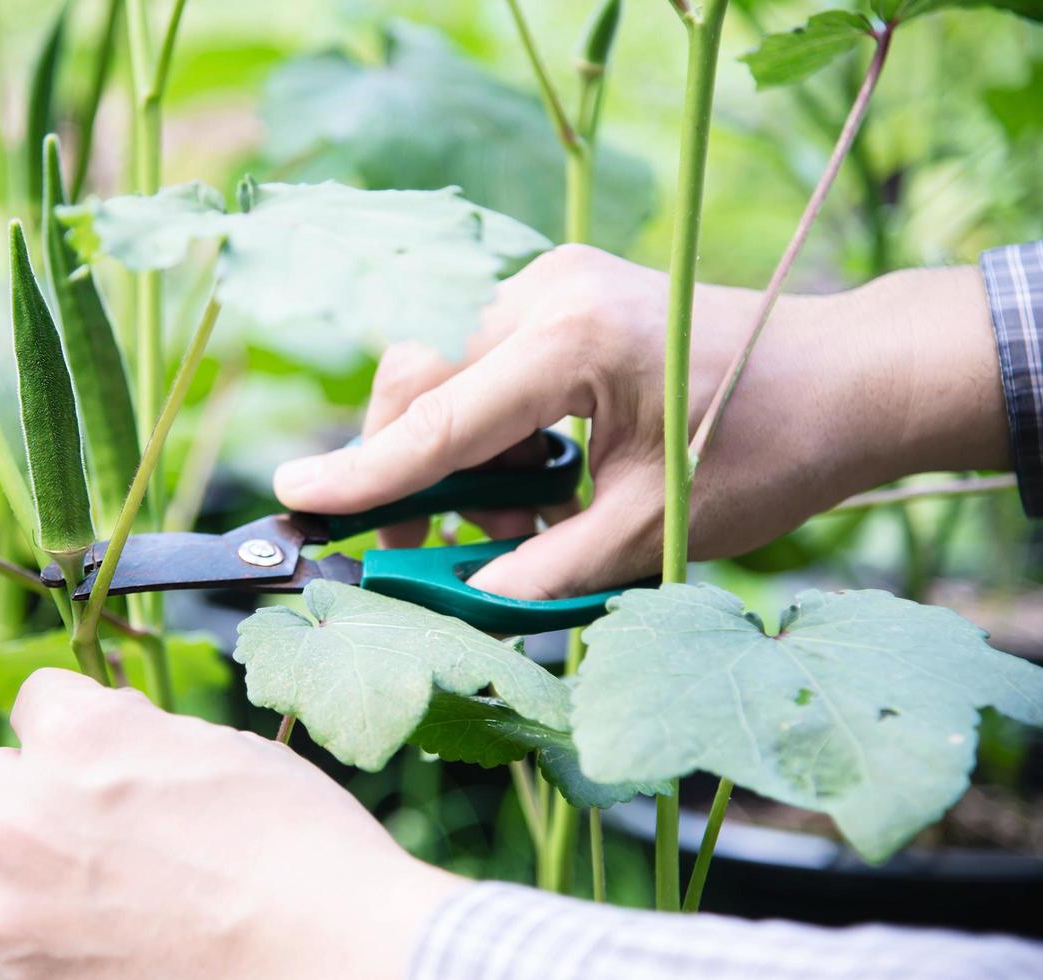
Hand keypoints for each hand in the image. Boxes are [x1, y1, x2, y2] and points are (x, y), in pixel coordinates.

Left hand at [0, 669, 460, 978]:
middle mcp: (27, 812)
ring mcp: (16, 906)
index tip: (105, 752)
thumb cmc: (300, 846)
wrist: (333, 956)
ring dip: (23, 877)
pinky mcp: (24, 979)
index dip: (79, 724)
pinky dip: (44, 946)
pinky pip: (5, 949)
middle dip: (38, 796)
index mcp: (78, 736)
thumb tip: (113, 737)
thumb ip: (142, 738)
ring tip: (99, 897)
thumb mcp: (225, 749)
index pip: (36, 701)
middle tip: (104, 827)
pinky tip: (111, 945)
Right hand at [274, 245, 1008, 598]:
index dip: (365, 471)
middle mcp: (548, 292)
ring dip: (459, 456)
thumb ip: (539, 568)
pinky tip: (540, 477)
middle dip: (410, 469)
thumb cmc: (766, 451)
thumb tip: (453, 598)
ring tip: (523, 520)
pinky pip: (485, 365)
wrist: (847, 378)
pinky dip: (491, 430)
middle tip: (435, 549)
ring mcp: (553, 283)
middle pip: (422, 380)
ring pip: (448, 374)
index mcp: (573, 340)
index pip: (441, 419)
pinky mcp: (562, 295)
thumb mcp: (649, 530)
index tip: (295, 497)